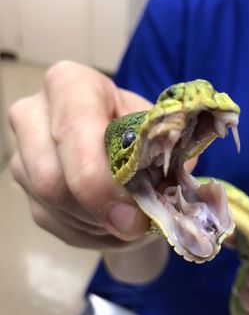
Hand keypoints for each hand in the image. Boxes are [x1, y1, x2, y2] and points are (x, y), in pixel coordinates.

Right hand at [9, 61, 151, 251]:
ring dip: (97, 222)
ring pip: (53, 207)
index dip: (101, 179)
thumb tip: (161, 190)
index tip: (133, 213)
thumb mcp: (156, 129)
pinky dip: (88, 230)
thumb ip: (161, 151)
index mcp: (69, 84)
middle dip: (99, 210)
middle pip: (52, 179)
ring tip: (126, 212)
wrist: (115, 139)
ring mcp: (22, 155)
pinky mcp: (24, 188)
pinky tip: (108, 216)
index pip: (74, 129)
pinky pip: (54, 223)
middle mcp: (33, 116)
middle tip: (136, 224)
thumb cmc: (137, 129)